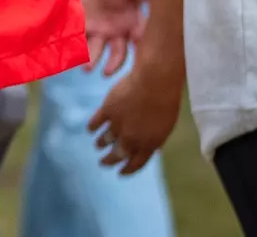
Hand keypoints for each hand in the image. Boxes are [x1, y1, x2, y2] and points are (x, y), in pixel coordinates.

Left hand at [74, 0, 152, 75]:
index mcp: (133, 21)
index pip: (139, 40)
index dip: (139, 47)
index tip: (135, 50)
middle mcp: (117, 29)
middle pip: (118, 52)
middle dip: (113, 63)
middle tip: (107, 72)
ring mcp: (99, 28)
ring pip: (97, 49)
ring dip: (93, 59)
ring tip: (86, 68)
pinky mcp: (82, 24)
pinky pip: (80, 39)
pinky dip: (78, 47)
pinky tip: (74, 53)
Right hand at [87, 58, 184, 174]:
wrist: (154, 82)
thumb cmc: (166, 102)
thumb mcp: (165, 127)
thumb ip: (155, 139)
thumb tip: (151, 149)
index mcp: (148, 145)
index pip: (136, 164)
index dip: (127, 169)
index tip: (120, 173)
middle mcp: (131, 139)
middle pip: (117, 154)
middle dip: (109, 160)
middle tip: (103, 163)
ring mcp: (117, 125)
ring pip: (105, 140)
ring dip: (100, 144)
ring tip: (98, 145)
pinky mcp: (107, 110)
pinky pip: (95, 123)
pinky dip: (92, 127)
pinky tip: (90, 129)